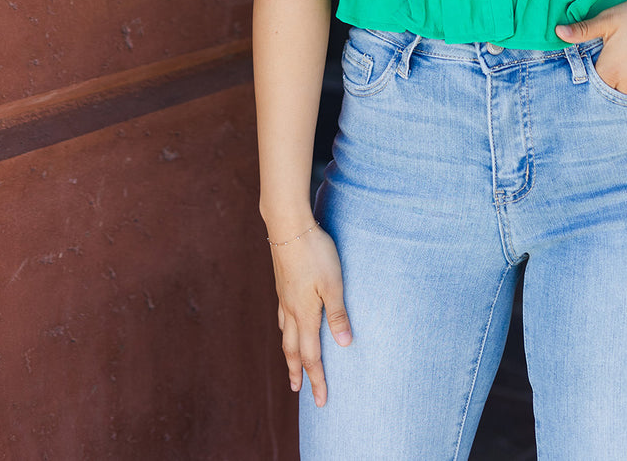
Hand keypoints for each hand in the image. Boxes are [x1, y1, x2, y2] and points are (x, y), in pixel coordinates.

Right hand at [269, 222, 351, 405]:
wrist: (288, 225)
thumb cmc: (314, 253)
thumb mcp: (333, 284)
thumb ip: (338, 314)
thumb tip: (344, 344)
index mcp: (304, 314)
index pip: (311, 355)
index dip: (316, 379)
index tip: (320, 400)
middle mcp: (290, 310)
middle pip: (292, 349)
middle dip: (297, 371)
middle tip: (297, 390)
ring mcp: (283, 296)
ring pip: (285, 332)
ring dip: (288, 352)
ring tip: (291, 363)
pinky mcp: (282, 283)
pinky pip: (282, 315)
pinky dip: (285, 329)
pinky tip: (287, 322)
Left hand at [555, 0, 626, 93]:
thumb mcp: (609, 19)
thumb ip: (583, 30)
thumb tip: (557, 32)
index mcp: (610, 72)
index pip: (592, 83)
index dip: (591, 70)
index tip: (594, 59)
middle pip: (610, 89)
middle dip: (608, 76)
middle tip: (613, 56)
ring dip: (626, 80)